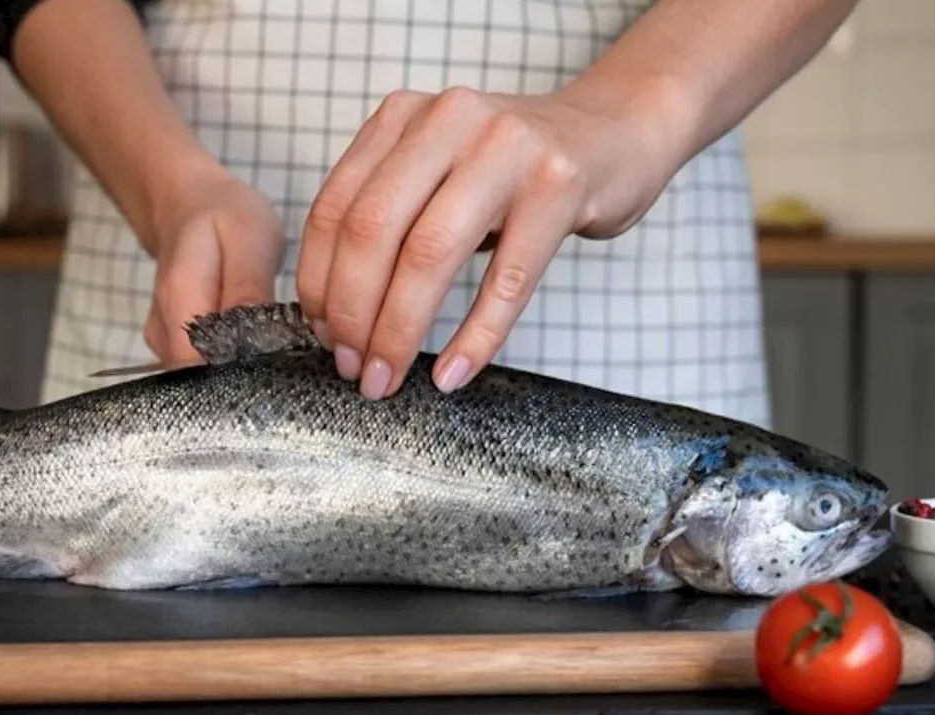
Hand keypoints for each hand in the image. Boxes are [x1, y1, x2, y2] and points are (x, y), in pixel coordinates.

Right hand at [144, 170, 283, 365]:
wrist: (190, 206)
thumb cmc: (225, 218)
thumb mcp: (250, 238)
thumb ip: (249, 289)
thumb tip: (255, 341)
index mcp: (178, 297)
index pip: (200, 364)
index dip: (240, 374)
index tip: (276, 361)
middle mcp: (162, 328)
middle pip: (201, 377)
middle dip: (245, 372)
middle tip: (281, 346)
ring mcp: (164, 340)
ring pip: (204, 375)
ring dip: (239, 366)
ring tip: (267, 335)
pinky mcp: (173, 346)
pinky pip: (204, 367)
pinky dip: (230, 358)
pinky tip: (251, 337)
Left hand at [295, 84, 680, 398]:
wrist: (615, 134)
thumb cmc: (515, 171)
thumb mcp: (440, 172)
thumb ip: (389, 215)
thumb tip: (333, 313)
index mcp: (404, 116)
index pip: (335, 208)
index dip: (319, 282)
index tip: (322, 335)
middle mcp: (448, 120)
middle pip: (372, 230)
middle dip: (351, 312)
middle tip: (353, 368)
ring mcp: (507, 148)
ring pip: (429, 253)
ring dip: (399, 330)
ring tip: (388, 378)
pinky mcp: (560, 186)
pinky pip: (507, 279)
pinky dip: (474, 338)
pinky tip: (451, 375)